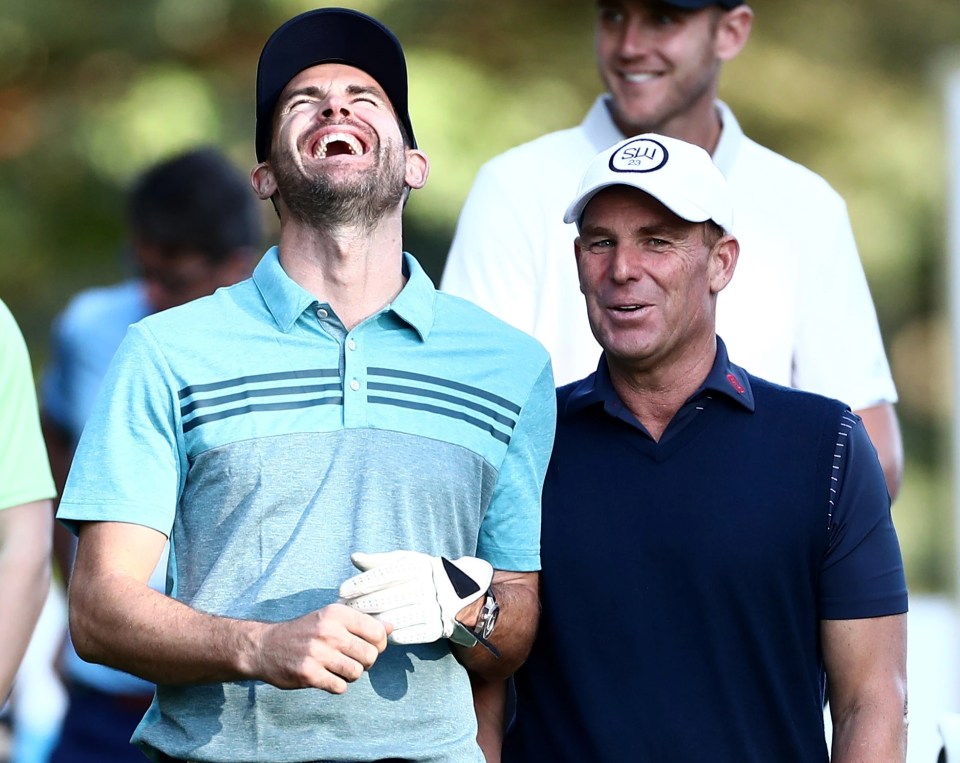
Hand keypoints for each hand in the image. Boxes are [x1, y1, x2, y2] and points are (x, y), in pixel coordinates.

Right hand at [254, 603, 389, 693]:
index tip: (370, 646)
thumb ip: (360, 622)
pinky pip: (340, 687)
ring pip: (357, 673)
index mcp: (337, 613)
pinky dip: (337, 685)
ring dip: (350, 675)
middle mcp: (328, 631)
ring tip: (337, 668)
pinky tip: (326, 677)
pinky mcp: (309, 674)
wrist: (265, 647)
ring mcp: (318, 653)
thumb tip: (391, 627)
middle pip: (370, 655)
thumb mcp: (330, 618)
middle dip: (365, 662)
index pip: (377, 632)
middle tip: (351, 660)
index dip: (379, 644)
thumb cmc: (304, 632)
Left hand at [338, 551, 492, 644]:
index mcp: (418, 567)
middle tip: (342, 610)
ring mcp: (433, 609)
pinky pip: (406, 635)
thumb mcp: (407, 562)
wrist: (462, 593)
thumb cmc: (425, 574)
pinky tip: (375, 634)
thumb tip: (354, 558)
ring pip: (394, 618)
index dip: (360, 584)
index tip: (342, 591)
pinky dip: (388, 634)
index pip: (383, 576)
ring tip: (353, 624)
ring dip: (370, 622)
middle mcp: (427, 586)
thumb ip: (380, 561)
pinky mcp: (436, 628)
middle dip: (360, 605)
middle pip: (386, 598)